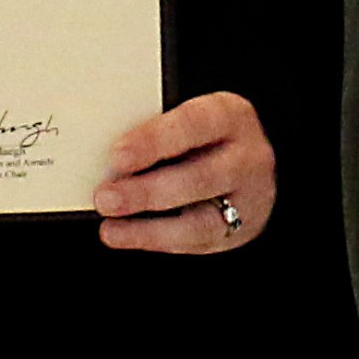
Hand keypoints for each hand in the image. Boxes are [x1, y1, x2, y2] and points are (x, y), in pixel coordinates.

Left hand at [94, 90, 274, 253]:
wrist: (253, 164)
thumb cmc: (208, 136)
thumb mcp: (193, 118)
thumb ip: (159, 132)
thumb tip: (108, 158)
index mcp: (230, 116)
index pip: (192, 124)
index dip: (153, 141)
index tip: (117, 155)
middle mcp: (247, 158)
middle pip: (198, 178)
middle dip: (146, 191)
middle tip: (105, 196)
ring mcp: (248, 199)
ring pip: (200, 220)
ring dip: (148, 227)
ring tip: (110, 226)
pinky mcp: (239, 231)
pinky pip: (195, 242)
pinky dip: (155, 239)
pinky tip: (124, 235)